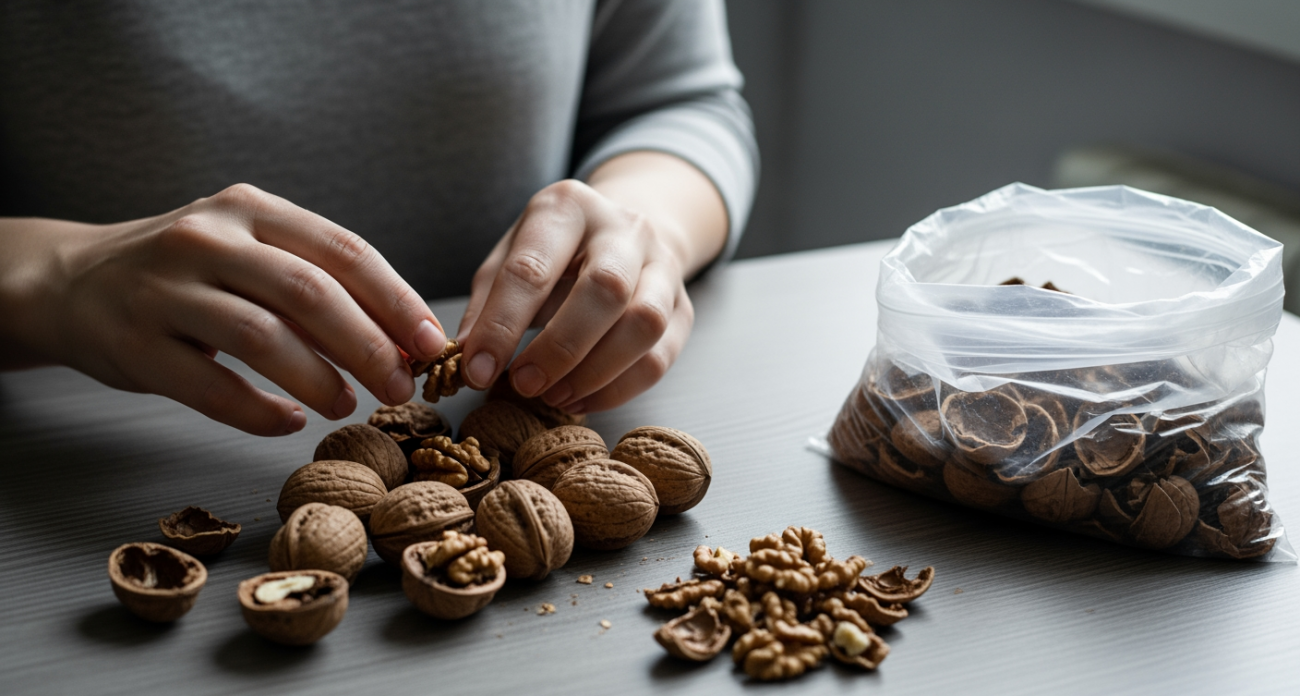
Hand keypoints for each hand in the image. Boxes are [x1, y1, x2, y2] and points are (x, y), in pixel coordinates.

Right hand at [0, 184, 445, 434]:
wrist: (73, 282)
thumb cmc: (190, 271)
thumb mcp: (249, 251)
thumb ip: (316, 283)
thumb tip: (402, 339)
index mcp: (251, 208)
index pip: (344, 250)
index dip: (396, 301)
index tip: (432, 342)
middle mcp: (207, 238)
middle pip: (310, 293)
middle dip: (369, 346)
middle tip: (401, 386)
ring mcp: (165, 290)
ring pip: (262, 337)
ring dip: (319, 379)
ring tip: (348, 404)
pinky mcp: (135, 344)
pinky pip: (211, 387)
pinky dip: (259, 411)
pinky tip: (288, 421)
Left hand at [457, 152, 727, 413]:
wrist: (626, 232)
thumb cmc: (556, 251)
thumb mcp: (512, 256)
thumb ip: (488, 303)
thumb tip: (469, 360)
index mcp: (567, 207)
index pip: (532, 267)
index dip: (502, 325)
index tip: (477, 371)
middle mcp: (624, 228)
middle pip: (606, 289)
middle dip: (560, 347)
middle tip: (524, 385)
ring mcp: (663, 266)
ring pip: (645, 324)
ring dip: (596, 372)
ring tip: (554, 396)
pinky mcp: (684, 307)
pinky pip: (661, 355)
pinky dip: (618, 388)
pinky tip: (581, 398)